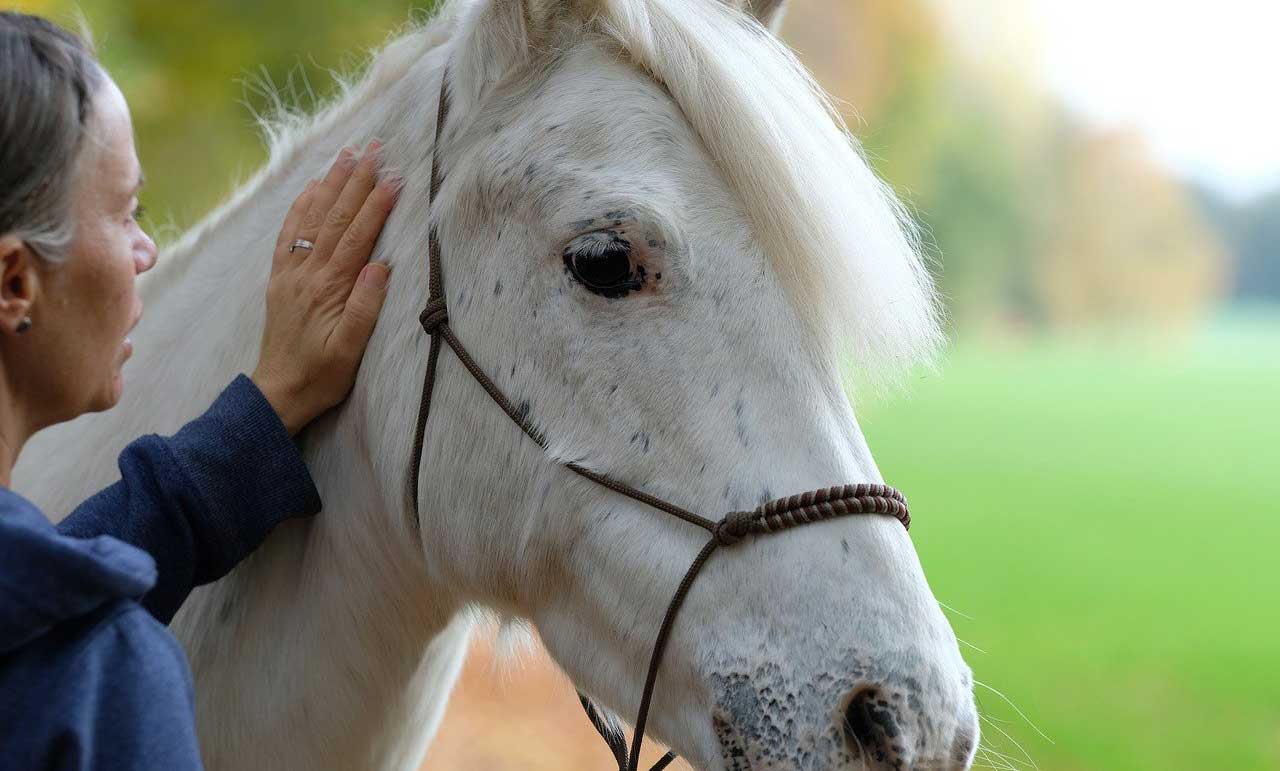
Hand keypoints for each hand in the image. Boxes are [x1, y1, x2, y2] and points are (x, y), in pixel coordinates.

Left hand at [251, 140, 398, 434]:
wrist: (279, 392)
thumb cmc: (323, 376)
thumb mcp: (351, 350)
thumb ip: (365, 307)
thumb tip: (381, 265)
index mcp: (328, 288)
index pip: (357, 236)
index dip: (377, 203)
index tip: (394, 175)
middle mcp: (306, 273)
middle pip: (335, 216)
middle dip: (356, 179)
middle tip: (375, 146)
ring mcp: (290, 273)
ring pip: (312, 217)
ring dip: (331, 182)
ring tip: (347, 153)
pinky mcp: (281, 278)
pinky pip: (290, 232)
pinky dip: (302, 205)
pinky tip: (313, 186)